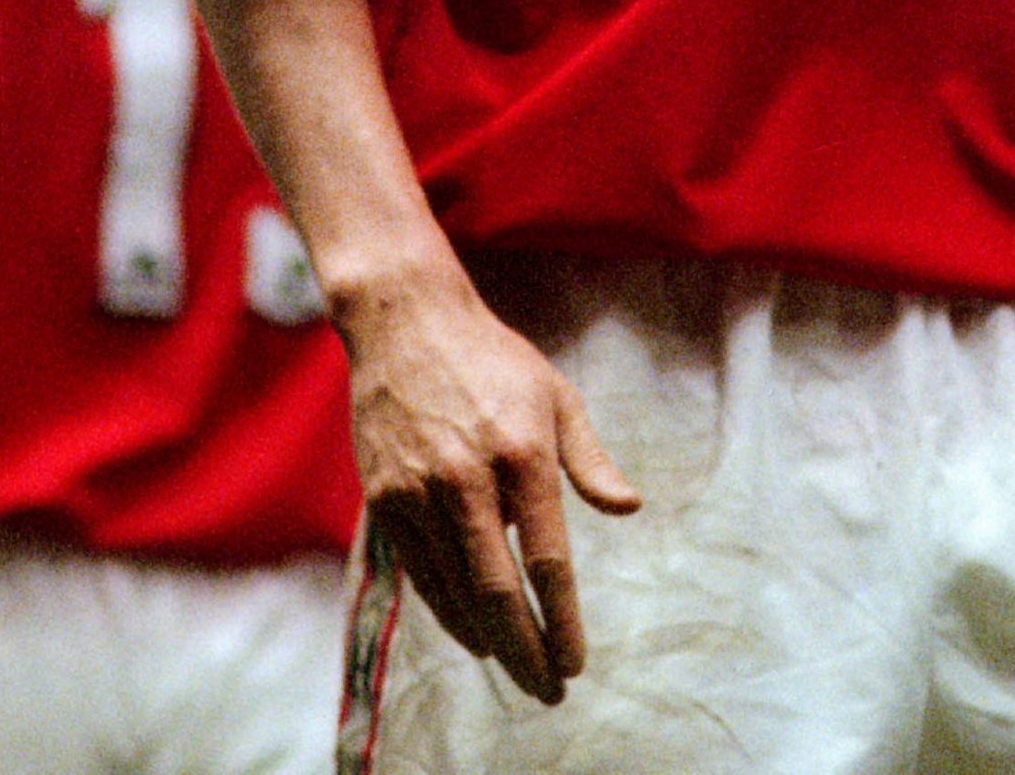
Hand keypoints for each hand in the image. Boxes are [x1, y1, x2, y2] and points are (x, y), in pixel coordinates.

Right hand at [333, 274, 641, 703]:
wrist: (405, 324)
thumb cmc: (494, 361)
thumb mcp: (557, 397)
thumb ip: (590, 460)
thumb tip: (629, 509)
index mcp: (522, 453)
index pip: (546, 559)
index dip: (561, 619)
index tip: (576, 661)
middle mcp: (467, 478)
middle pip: (497, 590)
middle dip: (526, 650)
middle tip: (549, 689)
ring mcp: (419, 490)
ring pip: (455, 589)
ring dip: (489, 640)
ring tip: (519, 669)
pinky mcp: (385, 497)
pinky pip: (421, 572)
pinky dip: (448, 610)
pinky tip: (474, 633)